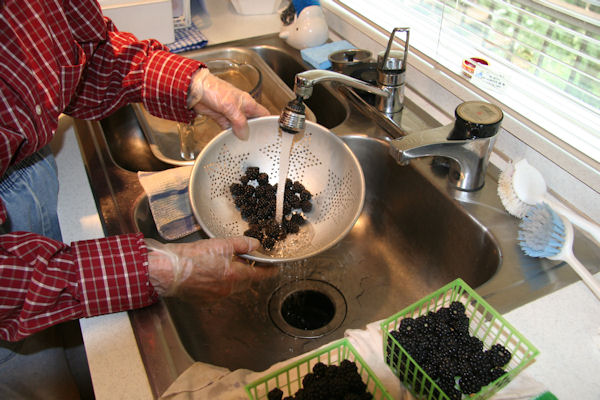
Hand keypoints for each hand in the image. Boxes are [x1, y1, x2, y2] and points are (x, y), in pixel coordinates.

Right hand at [146, 236, 275, 300]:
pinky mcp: (204, 300)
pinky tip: (210, 274)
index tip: (274, 268)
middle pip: (246, 282)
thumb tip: (256, 245)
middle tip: (245, 260)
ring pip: (232, 287)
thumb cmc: (191, 257)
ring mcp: (216, 297)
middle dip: (249, 272)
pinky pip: (219, 292)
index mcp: (235, 275)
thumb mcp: (221, 244)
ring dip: (233, 277)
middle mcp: (228, 289)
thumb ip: (241, 244)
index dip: (269, 271)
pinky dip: (219, 284)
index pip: (260, 275)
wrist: (168, 271)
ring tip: (224, 264)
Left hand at [186, 68, 269, 139]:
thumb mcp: (230, 105)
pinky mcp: (222, 118)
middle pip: (252, 123)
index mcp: (248, 103)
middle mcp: (241, 109)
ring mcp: (231, 114)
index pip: (263, 114)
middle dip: (254, 132)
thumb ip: (239, 121)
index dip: (268, 123)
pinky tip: (232, 140)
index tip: (271, 133)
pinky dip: (230, 135)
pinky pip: (229, 129)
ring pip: (241, 128)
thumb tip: (244, 134)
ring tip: (245, 145)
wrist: (195, 89)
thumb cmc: (214, 89)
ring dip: (241, 135)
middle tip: (257, 143)